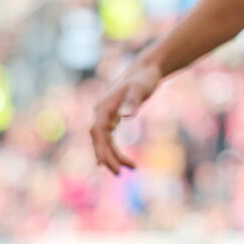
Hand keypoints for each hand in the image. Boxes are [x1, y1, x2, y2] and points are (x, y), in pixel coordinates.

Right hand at [89, 54, 165, 173]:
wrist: (146, 70)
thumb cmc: (144, 78)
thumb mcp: (140, 89)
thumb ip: (133, 101)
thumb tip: (125, 117)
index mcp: (103, 107)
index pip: (97, 131)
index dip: (100, 148)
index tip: (106, 165)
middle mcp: (101, 112)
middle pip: (98, 139)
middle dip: (107, 157)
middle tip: (119, 174)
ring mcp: (105, 115)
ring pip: (104, 141)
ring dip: (113, 156)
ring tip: (130, 168)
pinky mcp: (112, 117)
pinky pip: (109, 138)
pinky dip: (115, 149)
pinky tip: (123, 160)